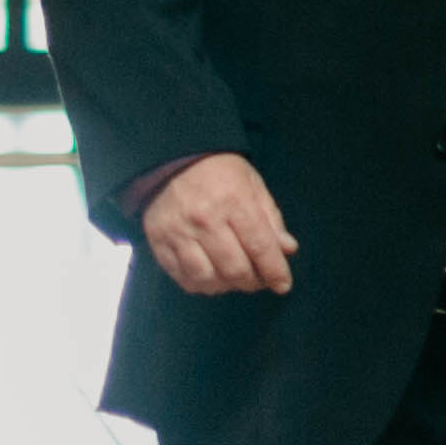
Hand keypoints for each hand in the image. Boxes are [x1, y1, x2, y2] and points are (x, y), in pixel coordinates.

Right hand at [142, 151, 298, 295]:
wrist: (173, 158)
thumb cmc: (220, 171)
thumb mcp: (253, 185)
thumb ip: (271, 219)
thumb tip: (287, 249)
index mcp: (233, 200)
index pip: (259, 246)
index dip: (274, 271)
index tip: (283, 284)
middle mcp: (204, 219)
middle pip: (234, 268)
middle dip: (252, 282)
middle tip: (258, 280)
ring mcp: (178, 232)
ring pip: (207, 278)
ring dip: (226, 286)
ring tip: (234, 279)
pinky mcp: (158, 241)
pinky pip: (182, 277)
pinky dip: (201, 284)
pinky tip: (211, 277)